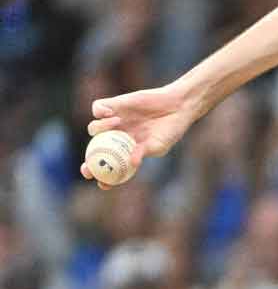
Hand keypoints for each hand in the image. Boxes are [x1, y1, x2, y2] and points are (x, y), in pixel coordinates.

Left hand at [80, 82, 197, 188]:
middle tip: (88, 166)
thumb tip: (132, 163)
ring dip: (99, 128)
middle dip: (88, 161)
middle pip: (95, 150)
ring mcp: (115, 121)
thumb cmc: (171, 130)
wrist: (177, 106)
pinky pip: (98, 107)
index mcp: (127, 150)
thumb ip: (144, 152)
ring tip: (117, 123)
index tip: (102, 183)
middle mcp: (117, 136)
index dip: (102, 176)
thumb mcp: (159, 145)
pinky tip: (112, 114)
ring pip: (94, 128)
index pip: (110, 166)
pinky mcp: (115, 104)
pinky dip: (100, 111)